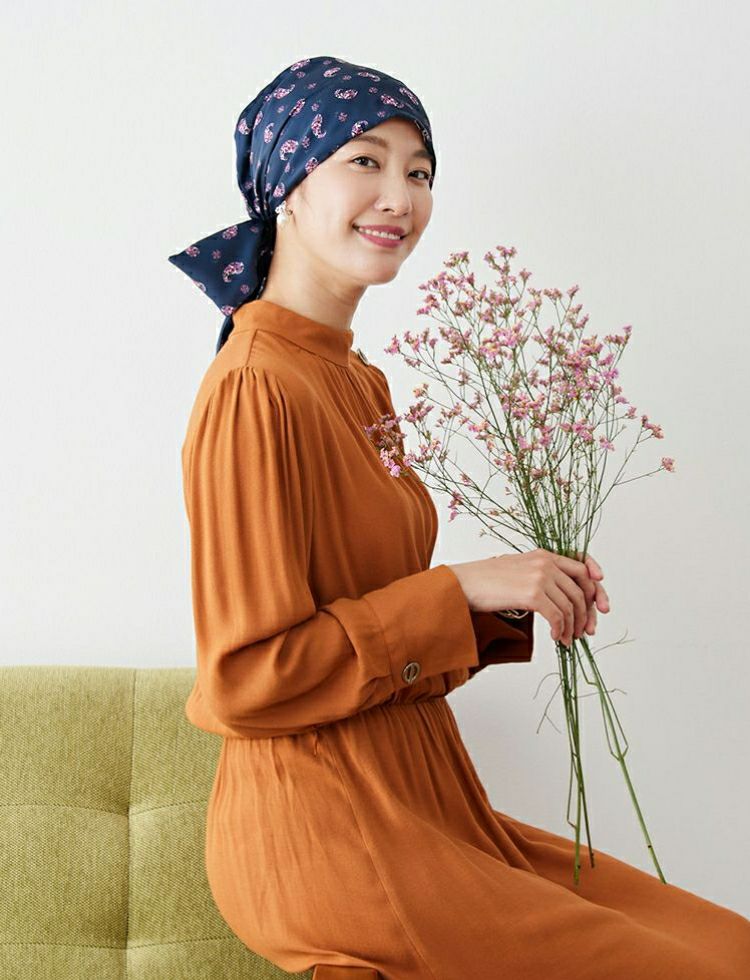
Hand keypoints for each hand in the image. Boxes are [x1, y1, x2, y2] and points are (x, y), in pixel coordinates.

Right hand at [448, 548, 610, 645]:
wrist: (462, 584)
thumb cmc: (485, 581)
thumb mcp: (518, 571)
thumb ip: (540, 577)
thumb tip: (559, 599)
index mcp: (544, 554)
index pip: (583, 566)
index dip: (598, 586)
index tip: (603, 605)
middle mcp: (545, 562)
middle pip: (582, 590)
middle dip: (587, 614)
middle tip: (586, 631)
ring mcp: (540, 576)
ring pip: (571, 606)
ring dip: (572, 627)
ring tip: (567, 640)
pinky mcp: (532, 593)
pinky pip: (557, 616)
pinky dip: (560, 631)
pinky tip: (557, 638)